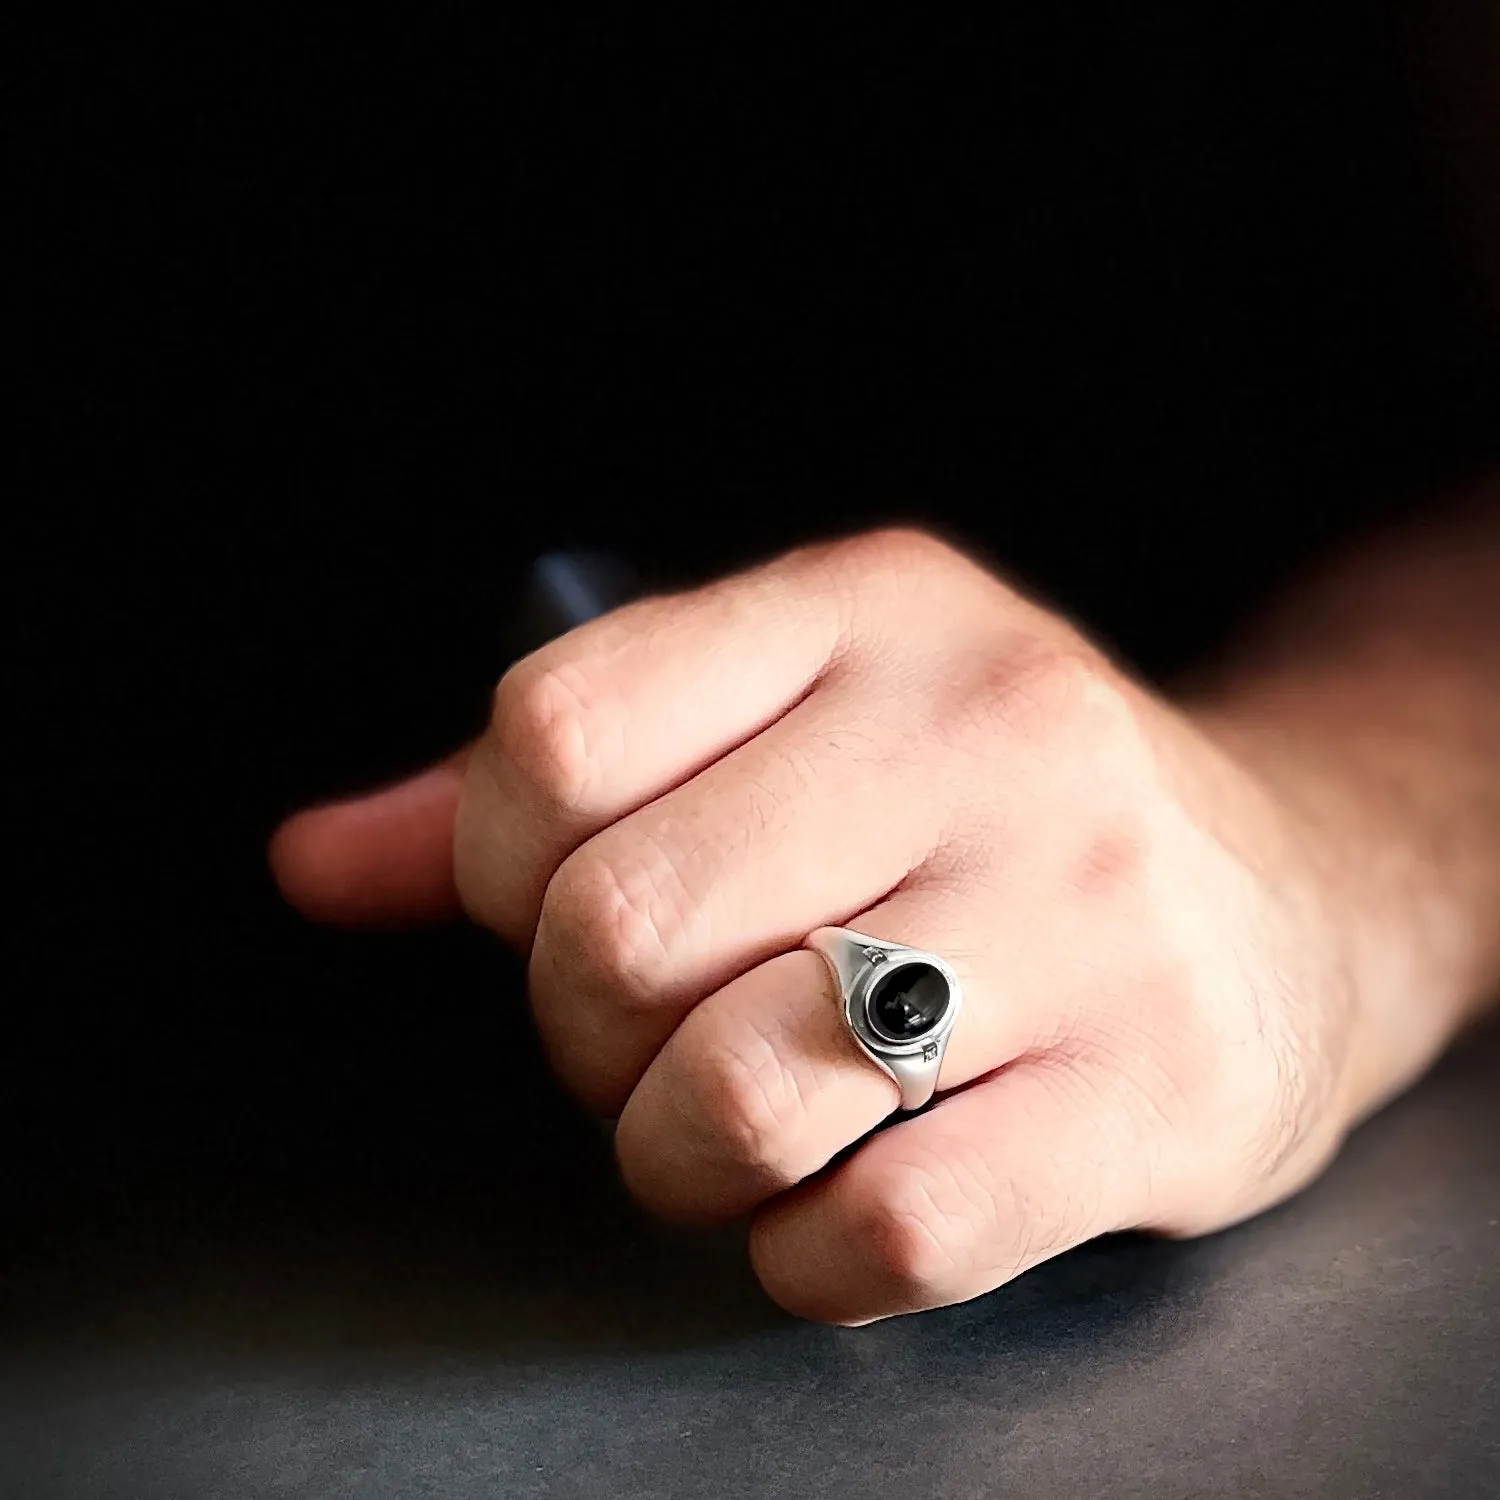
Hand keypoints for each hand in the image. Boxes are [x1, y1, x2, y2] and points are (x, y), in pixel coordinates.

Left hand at [274, 528, 1378, 1322]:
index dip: (498, 864)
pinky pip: (885, 1232)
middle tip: (644, 1037)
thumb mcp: (790, 726)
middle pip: (616, 925)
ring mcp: (1082, 912)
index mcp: (869, 611)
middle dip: (581, 1032)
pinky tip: (834, 1196)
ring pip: (737, 1094)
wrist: (1287, 898)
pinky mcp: (1149, 1089)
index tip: (560, 906)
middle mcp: (985, 733)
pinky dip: (802, 1255)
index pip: (554, 732)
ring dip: (673, 1155)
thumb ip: (539, 794)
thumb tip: (316, 859)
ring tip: (726, 1123)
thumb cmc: (992, 811)